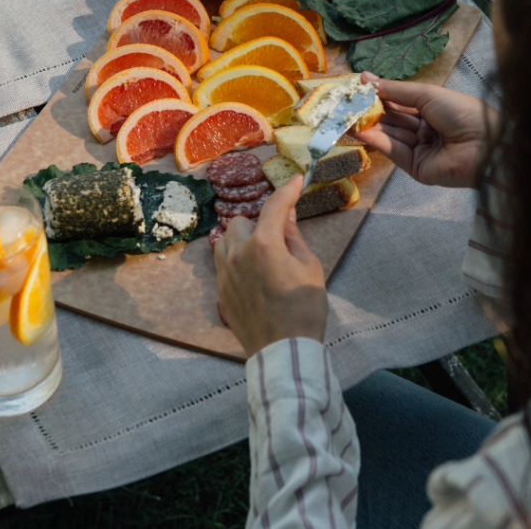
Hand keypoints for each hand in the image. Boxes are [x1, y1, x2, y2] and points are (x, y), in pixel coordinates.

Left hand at [212, 176, 327, 356]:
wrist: (283, 351)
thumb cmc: (304, 309)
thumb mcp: (310, 268)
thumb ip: (294, 237)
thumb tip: (287, 215)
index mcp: (264, 244)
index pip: (274, 205)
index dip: (287, 190)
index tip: (297, 180)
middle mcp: (237, 254)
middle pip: (240, 221)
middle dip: (258, 222)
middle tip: (278, 236)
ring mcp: (224, 274)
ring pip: (224, 240)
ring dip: (241, 240)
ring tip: (261, 254)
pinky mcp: (221, 292)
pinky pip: (222, 264)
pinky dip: (235, 261)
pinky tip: (253, 275)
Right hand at [356, 72, 496, 188]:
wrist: (485, 146)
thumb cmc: (463, 113)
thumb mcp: (427, 94)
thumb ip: (395, 90)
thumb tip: (367, 78)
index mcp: (433, 110)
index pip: (400, 102)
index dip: (379, 94)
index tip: (357, 86)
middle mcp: (426, 130)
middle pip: (392, 119)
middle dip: (369, 110)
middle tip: (345, 102)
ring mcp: (420, 150)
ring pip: (389, 135)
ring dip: (367, 125)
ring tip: (344, 115)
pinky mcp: (416, 168)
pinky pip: (393, 150)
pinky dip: (375, 140)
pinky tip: (358, 129)